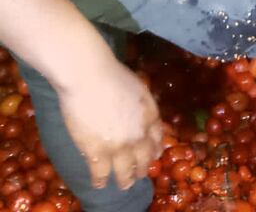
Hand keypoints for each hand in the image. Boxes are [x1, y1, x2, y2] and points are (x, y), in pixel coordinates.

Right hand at [57, 58, 163, 189]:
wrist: (90, 78)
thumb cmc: (113, 76)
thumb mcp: (140, 90)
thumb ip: (144, 106)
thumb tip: (143, 115)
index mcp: (151, 117)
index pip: (158, 139)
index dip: (155, 149)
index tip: (154, 155)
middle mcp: (139, 136)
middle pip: (144, 159)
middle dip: (142, 169)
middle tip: (139, 175)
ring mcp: (119, 147)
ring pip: (125, 172)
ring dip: (125, 180)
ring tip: (123, 185)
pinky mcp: (97, 152)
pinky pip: (100, 173)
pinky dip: (100, 181)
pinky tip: (99, 184)